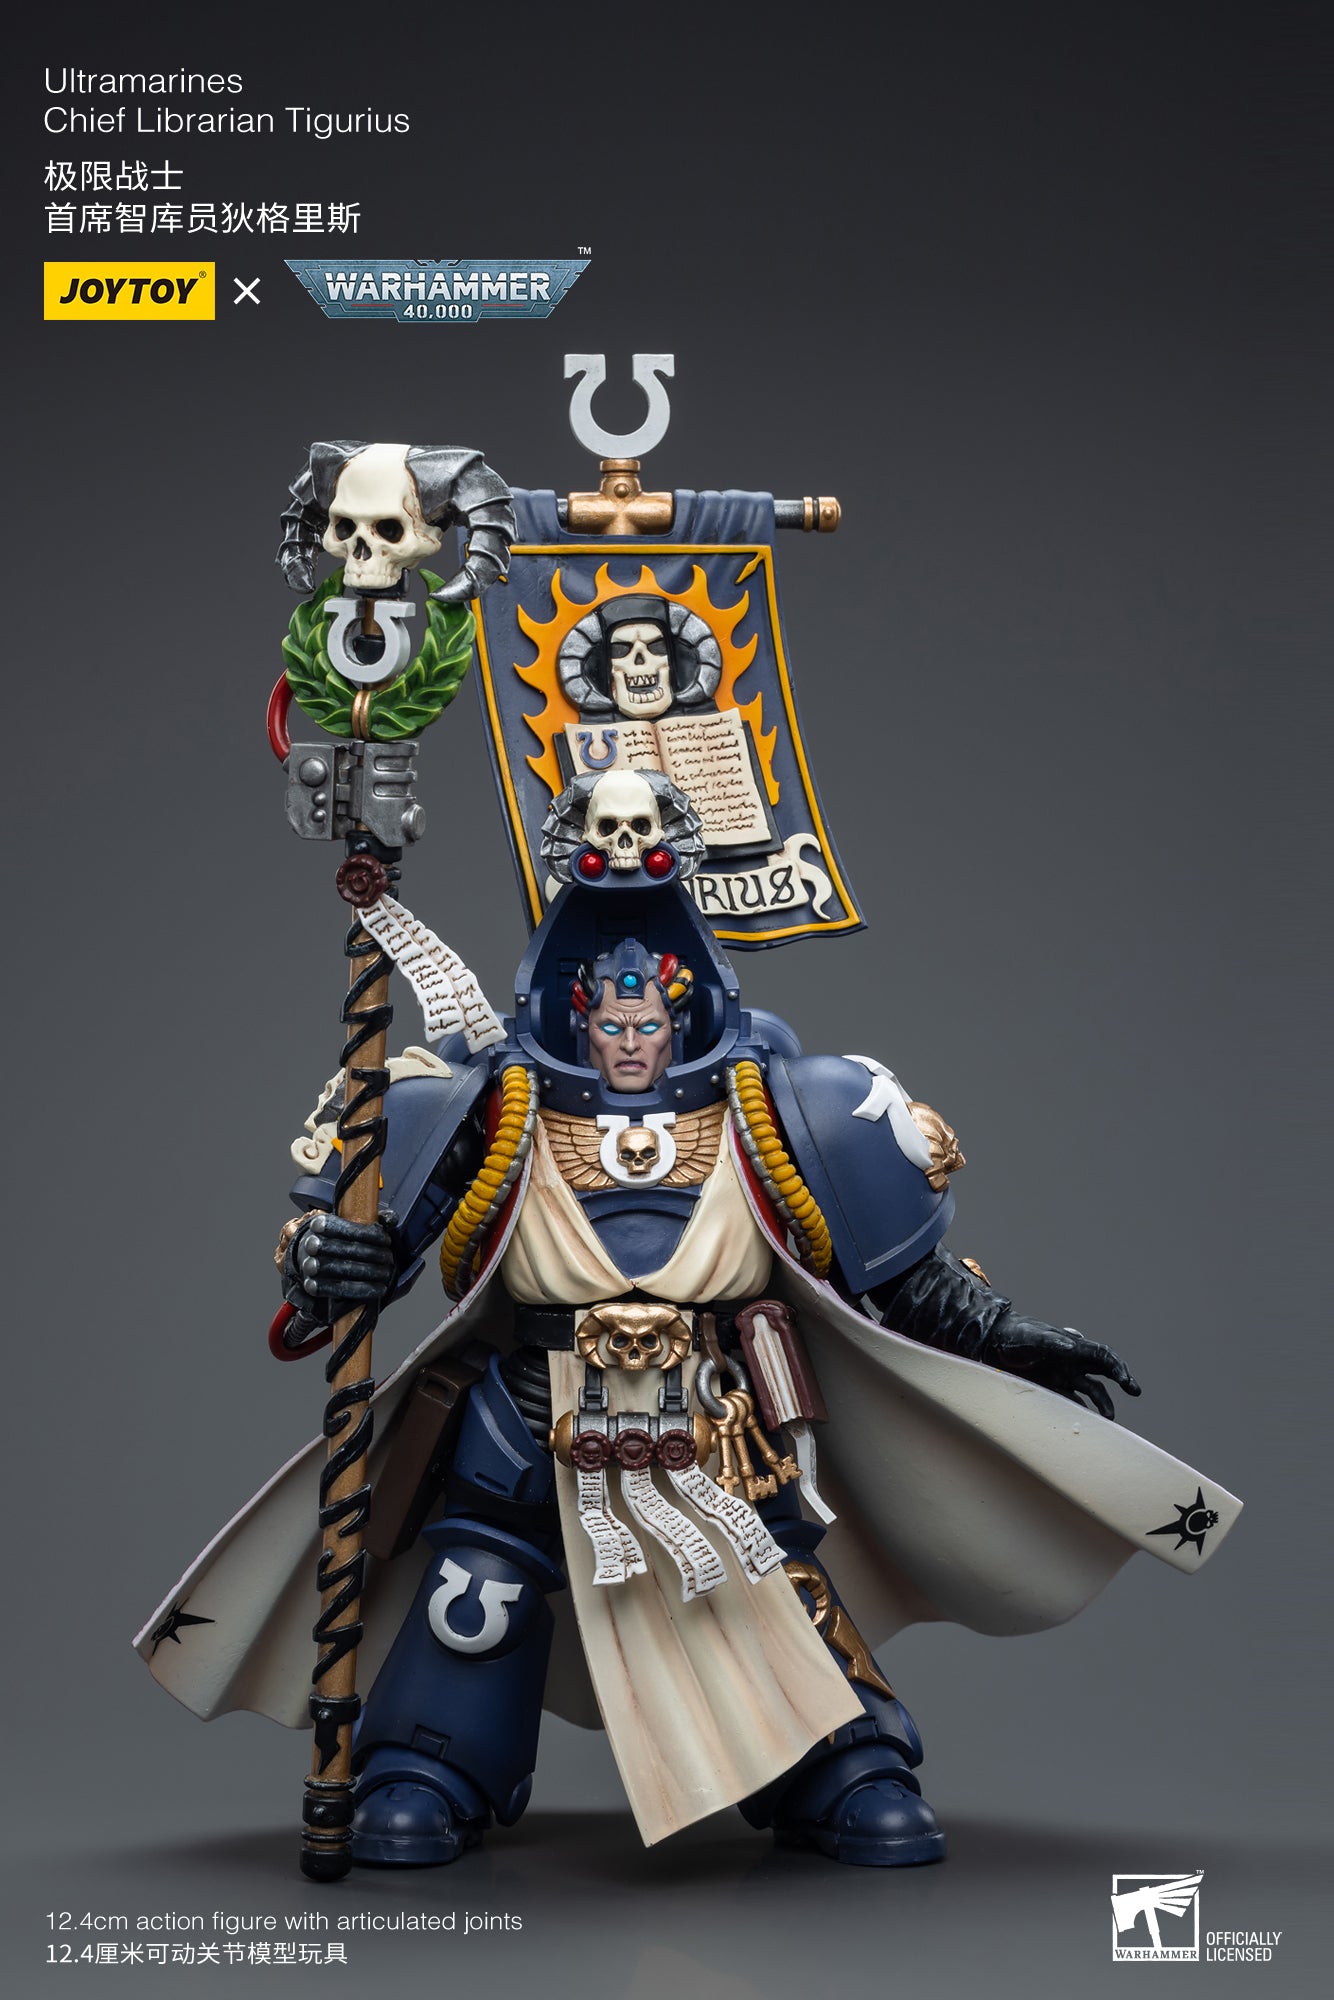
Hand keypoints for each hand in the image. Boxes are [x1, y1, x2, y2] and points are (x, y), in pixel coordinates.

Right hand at [281, 1210, 396, 1322]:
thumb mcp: (349, 1224)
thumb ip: (373, 1221)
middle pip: (346, 1249)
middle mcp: (311, 1244)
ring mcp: (309, 1265)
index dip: (370, 1235)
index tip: (387, 1240)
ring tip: (386, 1273)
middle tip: (389, 1258)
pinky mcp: (311, 1285)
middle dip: (372, 1254)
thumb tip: (392, 1219)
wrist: (309, 1257)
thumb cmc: (336, 1239)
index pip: (347, 1228)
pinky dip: (362, 1290)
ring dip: (369, 1272)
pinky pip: (339, 1290)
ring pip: (342, 1270)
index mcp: (320, 1223)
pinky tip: (379, 1289)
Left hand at [984, 1313, 1140, 1419]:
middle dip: (1121, 1381)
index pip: (1103, 1356)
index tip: (1128, 1383)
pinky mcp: (1050, 1386)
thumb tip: (1073, 1346)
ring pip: (1090, 1390)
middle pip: (1103, 1372)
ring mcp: (1062, 1374)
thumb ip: (1052, 1342)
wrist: (993, 1342)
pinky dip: (1080, 1410)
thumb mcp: (1034, 1337)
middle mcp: (1071, 1361)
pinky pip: (1071, 1400)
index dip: (1118, 1368)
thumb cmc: (1015, 1334)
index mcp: (1072, 1346)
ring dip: (1101, 1403)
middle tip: (1135, 1392)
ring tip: (1109, 1418)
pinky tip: (1085, 1422)